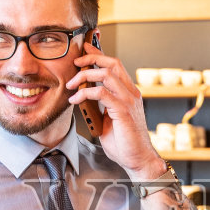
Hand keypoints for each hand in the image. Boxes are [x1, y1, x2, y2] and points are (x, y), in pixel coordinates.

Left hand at [66, 41, 164, 179]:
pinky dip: (85, 93)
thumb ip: (100, 107)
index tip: (84, 50)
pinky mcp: (123, 111)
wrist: (138, 160)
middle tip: (76, 62)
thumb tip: (84, 99)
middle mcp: (131, 93)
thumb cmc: (124, 143)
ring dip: (85, 75)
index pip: (115, 66)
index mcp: (129, 93)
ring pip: (106, 74)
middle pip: (112, 63)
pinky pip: (101, 93)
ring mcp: (128, 101)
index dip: (99, 54)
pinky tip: (75, 100)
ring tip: (71, 84)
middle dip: (92, 58)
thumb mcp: (108, 120)